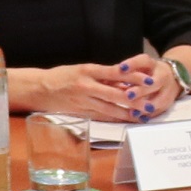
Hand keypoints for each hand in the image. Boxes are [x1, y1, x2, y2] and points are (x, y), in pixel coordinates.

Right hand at [20, 62, 140, 119]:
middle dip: (134, 100)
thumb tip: (126, 79)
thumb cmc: (62, 76)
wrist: (39, 89)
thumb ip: (103, 75)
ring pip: (109, 109)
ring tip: (142, 116)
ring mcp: (83, 102)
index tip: (148, 80)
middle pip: (115, 94)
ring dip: (127, 113)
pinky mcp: (81, 113)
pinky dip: (114, 119)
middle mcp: (86, 86)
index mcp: (87, 71)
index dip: (133, 77)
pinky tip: (125, 121)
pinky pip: (101, 117)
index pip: (115, 73)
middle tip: (150, 104)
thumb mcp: (82, 69)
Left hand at [112, 51, 174, 121]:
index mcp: (152, 64)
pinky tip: (138, 118)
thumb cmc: (148, 71)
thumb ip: (124, 71)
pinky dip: (148, 115)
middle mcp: (162, 76)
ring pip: (159, 100)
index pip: (143, 61)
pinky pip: (159, 111)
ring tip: (133, 112)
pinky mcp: (168, 103)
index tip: (121, 68)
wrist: (171, 76)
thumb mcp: (138, 66)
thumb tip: (105, 77)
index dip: (132, 65)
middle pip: (155, 82)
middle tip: (128, 95)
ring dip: (145, 106)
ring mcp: (168, 90)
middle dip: (141, 90)